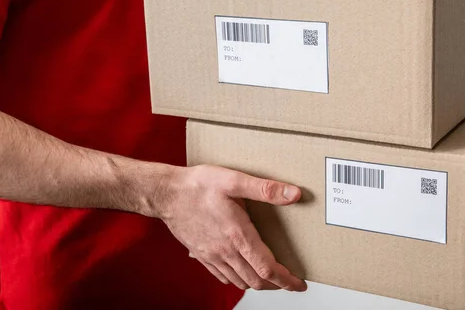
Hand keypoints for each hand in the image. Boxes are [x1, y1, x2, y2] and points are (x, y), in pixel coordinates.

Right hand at [157, 165, 306, 291]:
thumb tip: (293, 194)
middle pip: (256, 280)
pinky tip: (241, 272)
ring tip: (269, 277)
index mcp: (237, 235)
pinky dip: (237, 279)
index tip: (299, 284)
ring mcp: (211, 255)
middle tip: (289, 281)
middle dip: (276, 284)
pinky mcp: (201, 254)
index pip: (267, 269)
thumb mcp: (234, 179)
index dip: (287, 280)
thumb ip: (265, 189)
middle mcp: (225, 251)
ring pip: (240, 281)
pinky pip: (222, 276)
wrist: (166, 193)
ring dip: (258, 283)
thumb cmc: (198, 185)